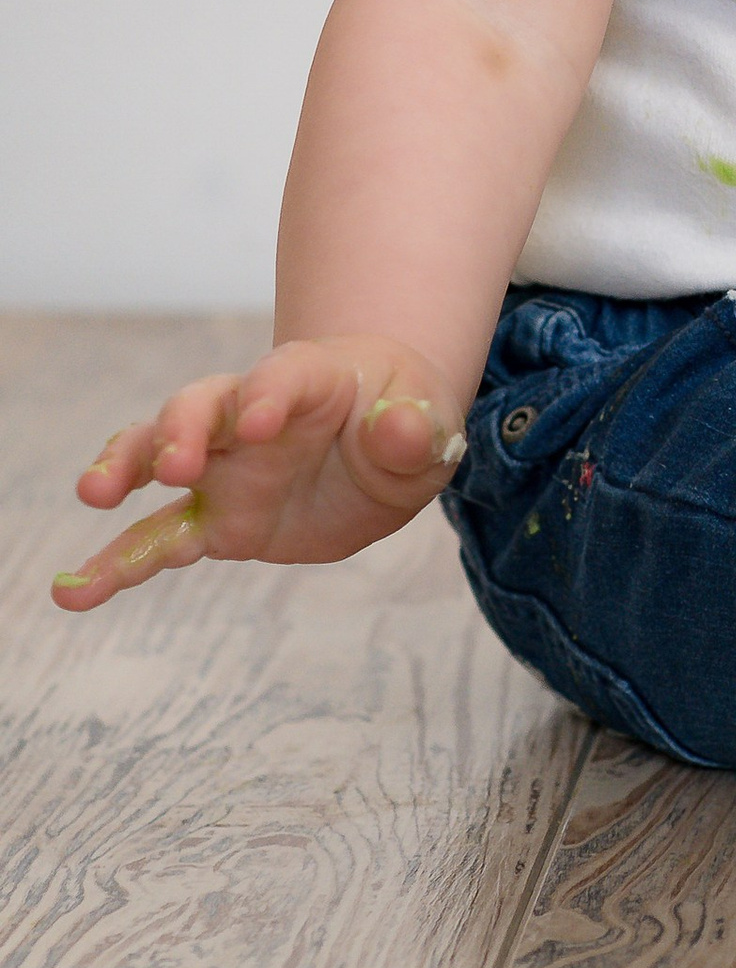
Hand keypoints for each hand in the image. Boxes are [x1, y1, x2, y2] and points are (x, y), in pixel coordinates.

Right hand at [52, 336, 469, 609]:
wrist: (382, 434)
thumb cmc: (403, 414)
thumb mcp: (429, 422)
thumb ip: (415, 429)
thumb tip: (402, 431)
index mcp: (309, 379)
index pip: (280, 377)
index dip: (267, 394)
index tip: (258, 422)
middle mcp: (251, 415)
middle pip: (201, 405)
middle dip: (182, 430)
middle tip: (174, 464)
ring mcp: (225, 467)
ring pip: (159, 457)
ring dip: (125, 470)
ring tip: (93, 495)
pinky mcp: (217, 519)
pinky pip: (160, 539)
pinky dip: (117, 564)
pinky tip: (73, 590)